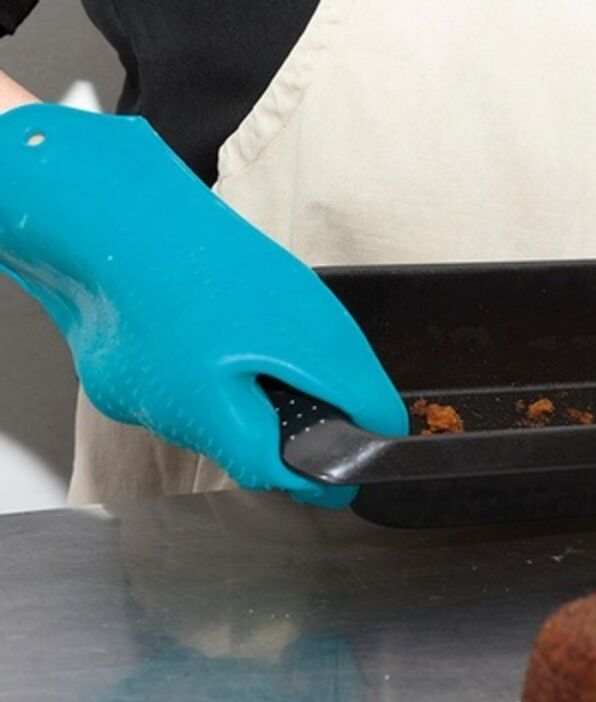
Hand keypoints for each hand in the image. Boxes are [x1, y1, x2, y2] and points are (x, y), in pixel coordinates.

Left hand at [0, 104, 407, 505]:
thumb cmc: (153, 312)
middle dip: (303, 435)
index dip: (349, 468)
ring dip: (268, 400)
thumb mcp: (204, 410)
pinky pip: (272, 343)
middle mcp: (325, 321)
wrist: (98, 209)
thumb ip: (261, 457)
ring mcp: (293, 294)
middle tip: (239, 443)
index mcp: (331, 356)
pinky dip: (243, 365)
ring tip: (206, 400)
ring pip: (307, 372)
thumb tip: (305, 484)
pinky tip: (191, 360)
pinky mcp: (258, 281)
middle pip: (347, 401)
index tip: (301, 484)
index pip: (383, 427)